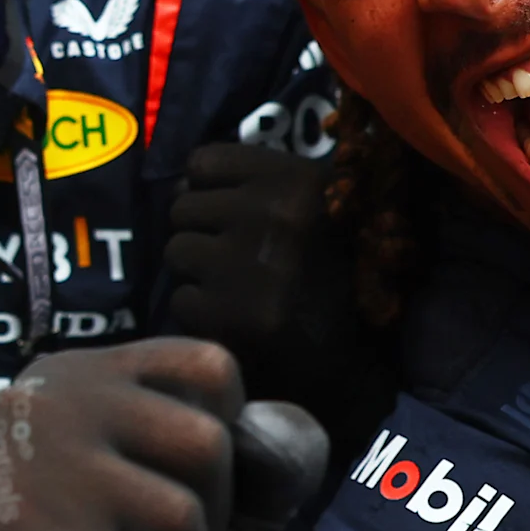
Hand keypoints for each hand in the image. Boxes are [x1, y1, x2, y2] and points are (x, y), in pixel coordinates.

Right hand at [0, 342, 328, 530]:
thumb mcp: (227, 518)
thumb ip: (271, 461)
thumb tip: (264, 436)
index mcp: (78, 376)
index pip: (211, 371)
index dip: (221, 457)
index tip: (153, 503)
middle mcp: (31, 401)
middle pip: (206, 443)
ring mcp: (12, 471)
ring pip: (177, 519)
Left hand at [160, 141, 395, 465]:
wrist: (354, 368)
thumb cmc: (331, 280)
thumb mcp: (315, 212)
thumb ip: (256, 187)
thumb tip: (182, 180)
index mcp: (301, 181)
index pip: (203, 162)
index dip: (210, 191)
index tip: (232, 216)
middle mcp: (275, 215)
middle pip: (182, 206)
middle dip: (202, 234)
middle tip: (238, 264)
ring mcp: (248, 265)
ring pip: (176, 251)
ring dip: (197, 274)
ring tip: (238, 292)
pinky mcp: (226, 315)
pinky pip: (180, 299)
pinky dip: (200, 315)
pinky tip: (237, 323)